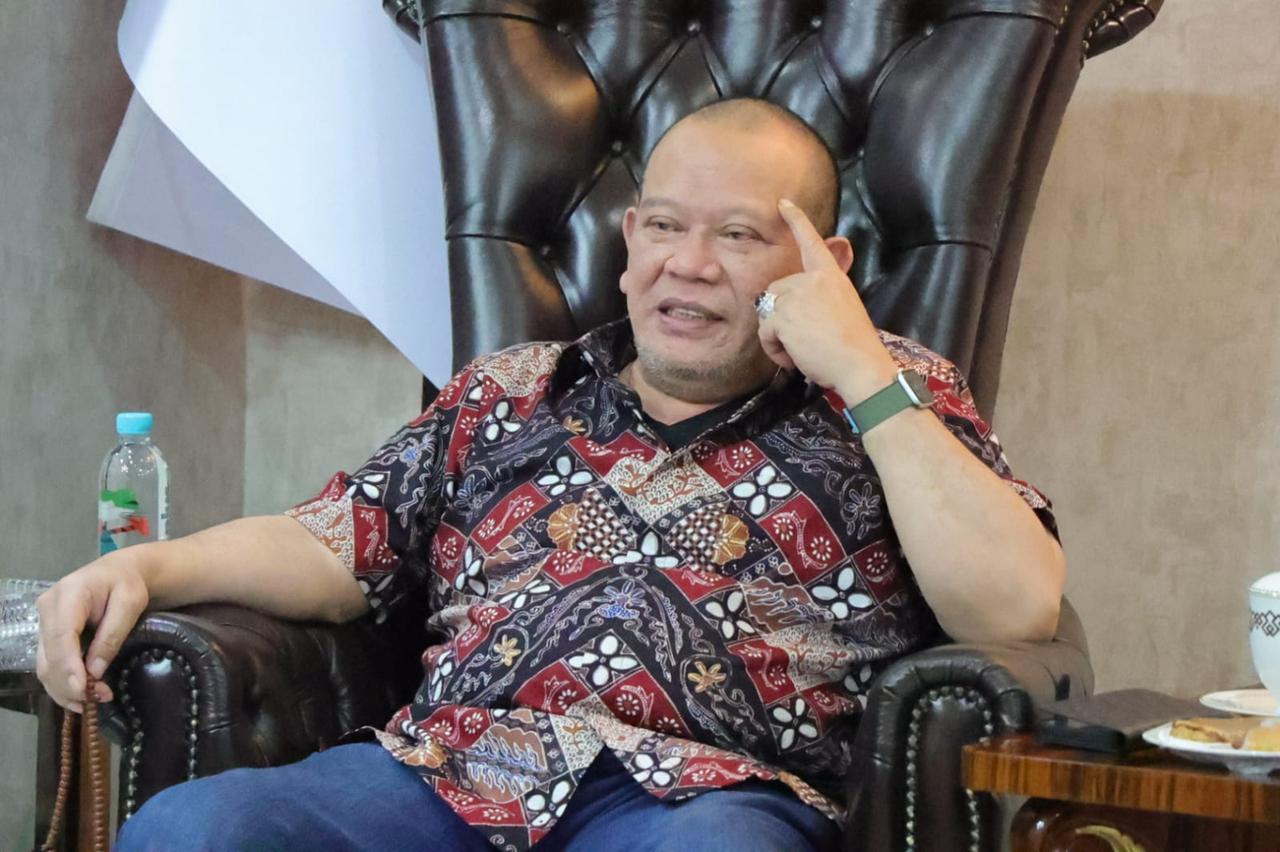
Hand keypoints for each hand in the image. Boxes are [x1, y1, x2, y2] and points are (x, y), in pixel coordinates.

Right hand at [36, 550, 152, 711]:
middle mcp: (47, 608)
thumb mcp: (130, 603)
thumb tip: (95, 672)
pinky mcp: (47, 634)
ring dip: (64, 689)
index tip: (82, 689)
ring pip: (44, 664)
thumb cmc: (128, 583)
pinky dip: (62, 683)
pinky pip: (49, 663)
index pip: (61, 636)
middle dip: (69, 683)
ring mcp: (44, 622)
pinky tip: (79, 697)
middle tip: (96, 700)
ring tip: (90, 703)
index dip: (69, 666)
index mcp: (68, 594)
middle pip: (49, 655)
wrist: (119, 572)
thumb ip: (112, 635)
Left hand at [757, 199, 899, 403]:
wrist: (860, 365)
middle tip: (804, 341)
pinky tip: (794, 358)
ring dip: (777, 337)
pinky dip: (774, 349)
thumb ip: (820, 298)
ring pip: (767, 313)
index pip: (812, 242)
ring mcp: (797, 295)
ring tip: (800, 351)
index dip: (797, 221)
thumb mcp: (842, 309)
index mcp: (831, 277)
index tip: (783, 204)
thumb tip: (792, 302)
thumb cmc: (854, 346)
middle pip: (776, 291)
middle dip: (781, 318)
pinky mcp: (784, 315)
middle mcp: (813, 280)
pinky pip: (765, 331)